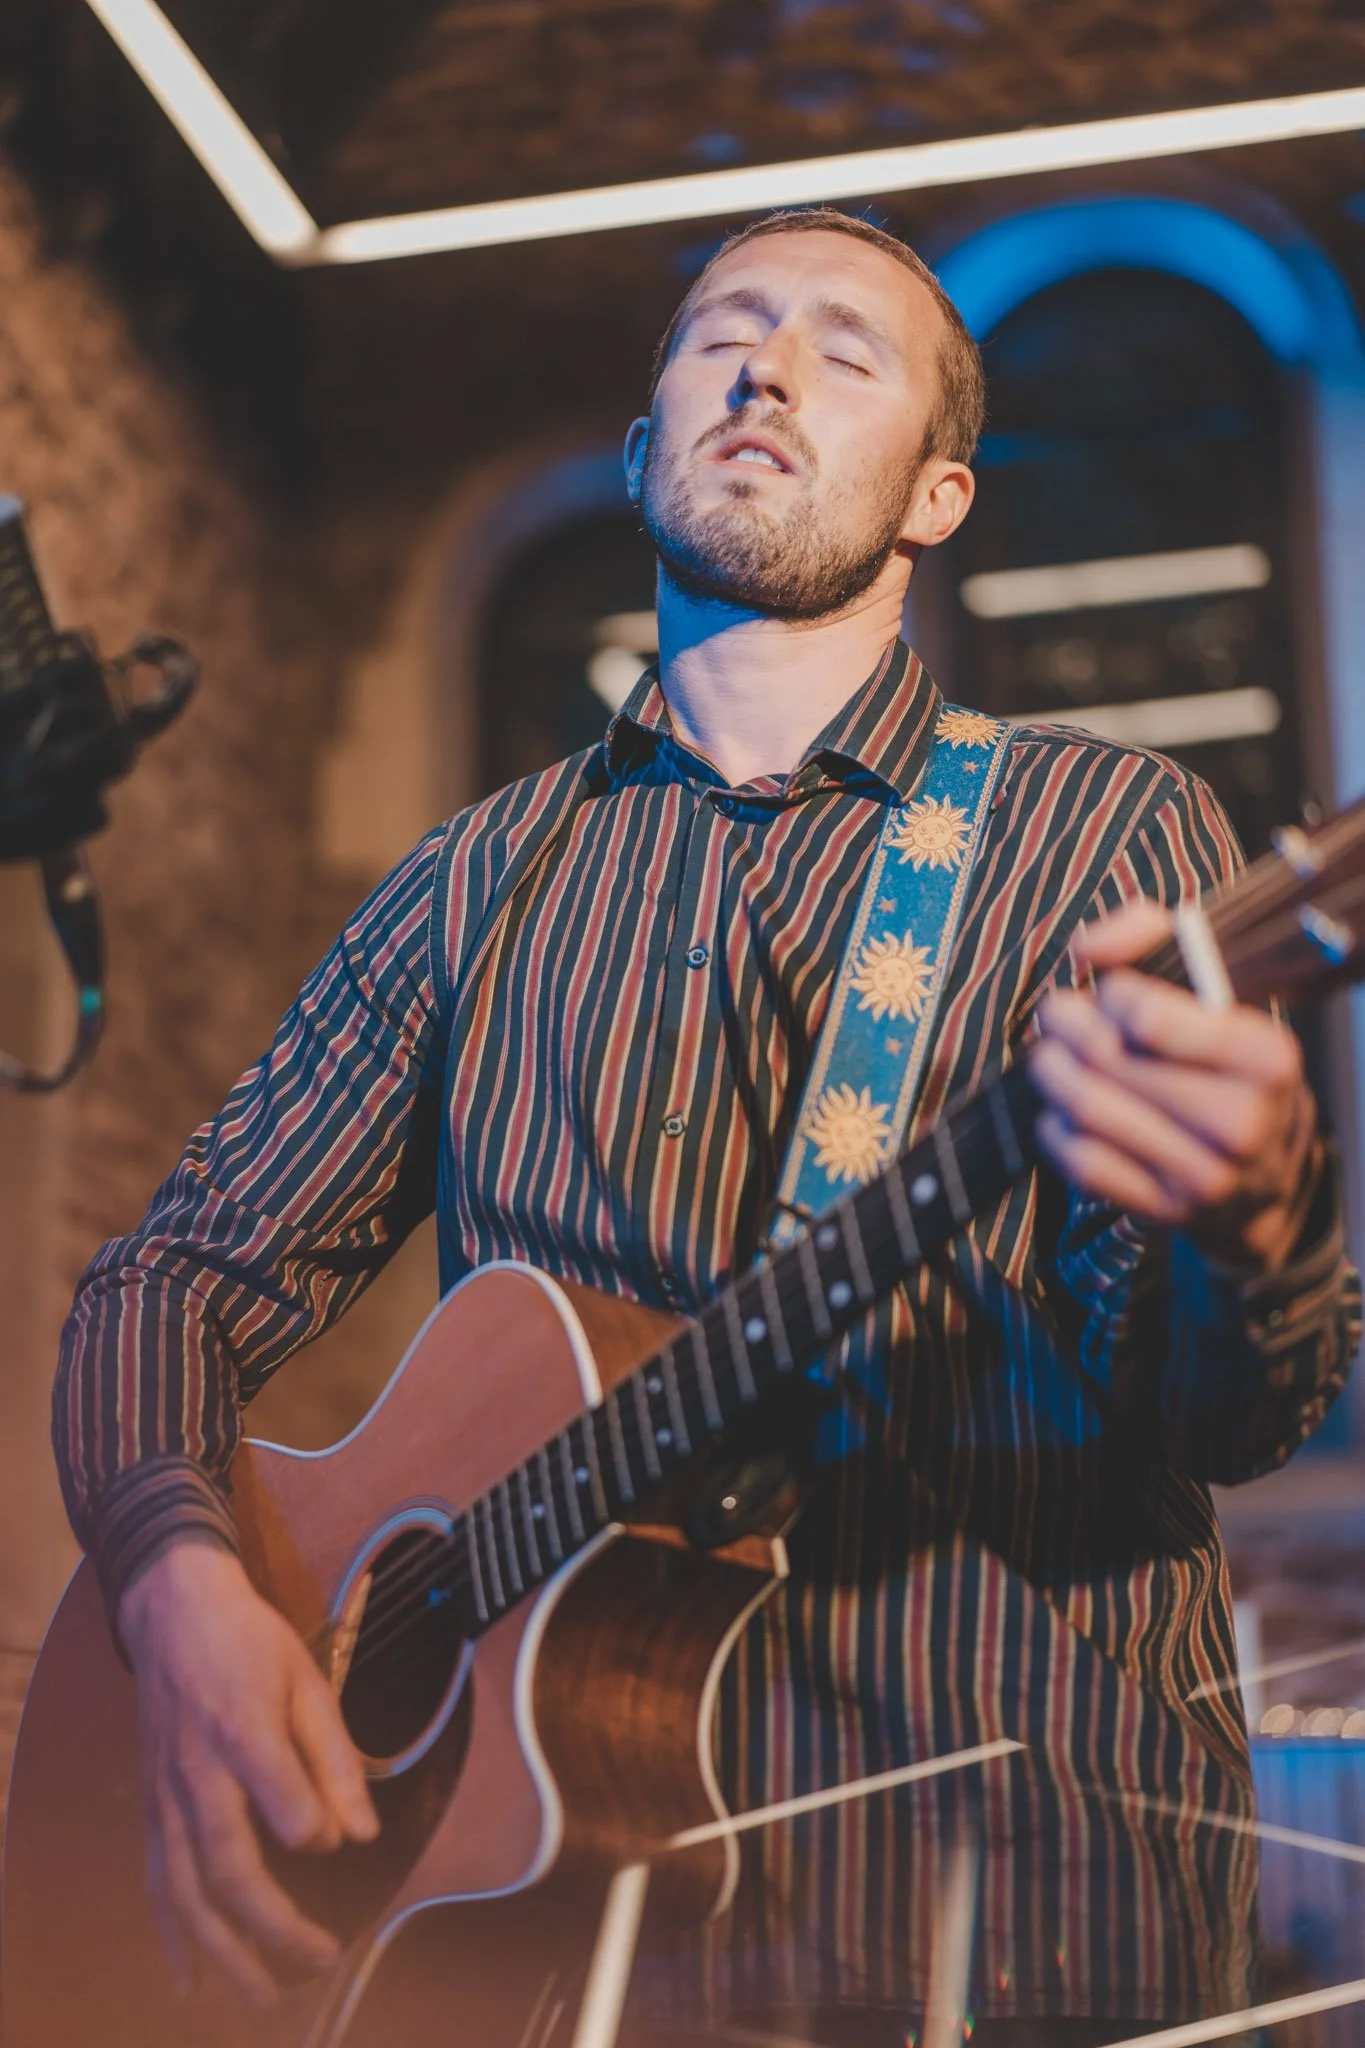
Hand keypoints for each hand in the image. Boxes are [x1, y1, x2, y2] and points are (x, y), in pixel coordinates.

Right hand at [118, 1542, 378, 2005]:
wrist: (174, 1612)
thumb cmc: (251, 1644)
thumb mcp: (308, 1678)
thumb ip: (335, 1758)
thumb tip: (361, 1835)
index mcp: (243, 1728)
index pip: (280, 1798)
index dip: (312, 1829)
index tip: (339, 1843)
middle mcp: (197, 1771)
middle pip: (227, 1866)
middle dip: (274, 1925)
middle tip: (319, 1960)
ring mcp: (165, 1795)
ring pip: (186, 1891)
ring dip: (224, 1952)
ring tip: (263, 1997)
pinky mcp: (150, 1808)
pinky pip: (156, 1883)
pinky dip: (172, 1938)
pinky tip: (192, 1982)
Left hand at [1030, 899, 1319, 1269]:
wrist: (1269, 1177)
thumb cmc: (1230, 1064)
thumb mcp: (1219, 990)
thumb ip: (1153, 936)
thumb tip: (1088, 948)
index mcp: (1264, 1058)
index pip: (1147, 1017)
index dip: (1110, 994)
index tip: (1108, 991)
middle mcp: (1239, 1121)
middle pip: (1106, 1061)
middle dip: (1066, 1027)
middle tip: (1059, 1015)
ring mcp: (1203, 1174)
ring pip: (1086, 1109)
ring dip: (1051, 1072)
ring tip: (1051, 1054)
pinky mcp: (1165, 1210)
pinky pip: (1082, 1161)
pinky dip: (1055, 1126)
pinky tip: (1061, 1108)